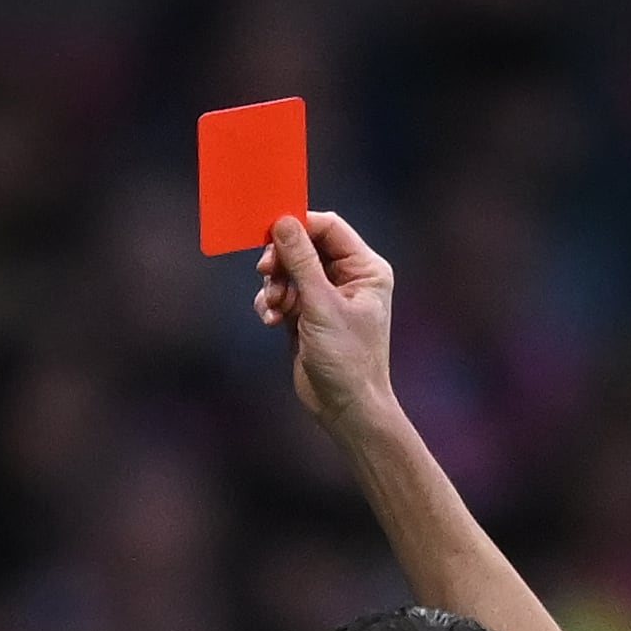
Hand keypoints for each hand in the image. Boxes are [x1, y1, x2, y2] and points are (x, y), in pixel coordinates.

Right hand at [254, 212, 395, 428]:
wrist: (346, 408)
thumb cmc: (347, 358)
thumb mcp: (321, 305)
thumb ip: (301, 261)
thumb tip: (283, 222)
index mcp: (366, 268)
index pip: (329, 228)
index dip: (299, 226)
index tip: (269, 232)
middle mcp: (349, 278)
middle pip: (305, 247)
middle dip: (282, 260)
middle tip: (264, 271)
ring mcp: (327, 296)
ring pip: (289, 271)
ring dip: (274, 286)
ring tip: (273, 307)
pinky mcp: (308, 315)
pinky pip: (283, 294)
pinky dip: (272, 304)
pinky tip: (271, 320)